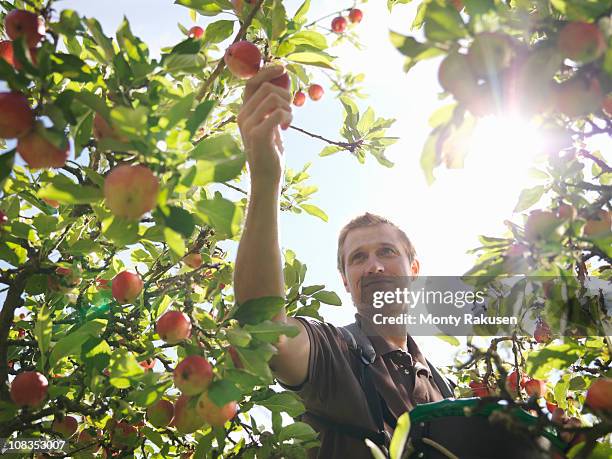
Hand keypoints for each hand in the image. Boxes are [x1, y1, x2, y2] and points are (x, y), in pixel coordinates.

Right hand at [237, 66, 292, 184]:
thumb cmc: (270, 151)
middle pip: (266, 88)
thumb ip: (271, 107)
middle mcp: (242, 116)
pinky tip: (286, 127)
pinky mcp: (258, 134)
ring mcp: (249, 125)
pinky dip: (288, 117)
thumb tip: (283, 85)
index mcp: (244, 112)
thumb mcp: (269, 125)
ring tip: (287, 121)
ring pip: (273, 98)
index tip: (282, 68)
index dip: (267, 71)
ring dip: (287, 107)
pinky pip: (278, 113)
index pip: (251, 82)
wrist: (266, 176)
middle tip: (290, 109)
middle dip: (284, 94)